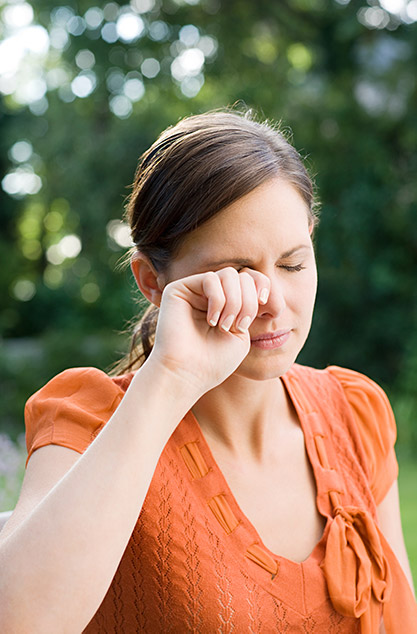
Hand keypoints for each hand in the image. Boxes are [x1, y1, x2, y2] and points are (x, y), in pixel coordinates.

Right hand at [147, 267, 270, 396]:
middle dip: (249, 301)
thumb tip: (254, 281)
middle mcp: (210, 294)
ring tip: (225, 326)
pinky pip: (210, 279)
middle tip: (240, 326)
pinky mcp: (178, 289)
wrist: (187, 375)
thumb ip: (248, 306)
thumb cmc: (214, 362)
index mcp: (226, 303)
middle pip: (243, 276)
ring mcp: (194, 291)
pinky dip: (218, 300)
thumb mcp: (242, 334)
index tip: (273, 311)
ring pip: (229, 274)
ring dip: (235, 301)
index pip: (252, 280)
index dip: (264, 289)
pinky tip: (211, 321)